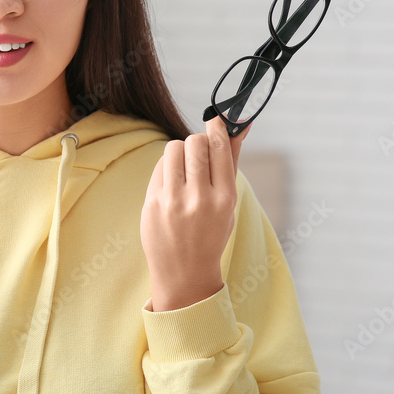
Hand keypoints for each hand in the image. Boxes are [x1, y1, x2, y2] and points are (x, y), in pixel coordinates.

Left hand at [140, 117, 248, 310]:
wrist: (184, 272)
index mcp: (224, 199)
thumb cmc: (211, 233)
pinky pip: (159, 166)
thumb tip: (241, 123)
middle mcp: (198, 198)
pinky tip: (173, 184)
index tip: (215, 122)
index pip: (219, 147)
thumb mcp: (230, 202)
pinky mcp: (152, 203)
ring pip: (173, 148)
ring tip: (185, 168)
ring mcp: (172, 201)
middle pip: (195, 143)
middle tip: (200, 155)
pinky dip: (167, 168)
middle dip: (198, 142)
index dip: (217, 128)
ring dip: (181, 151)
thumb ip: (232, 161)